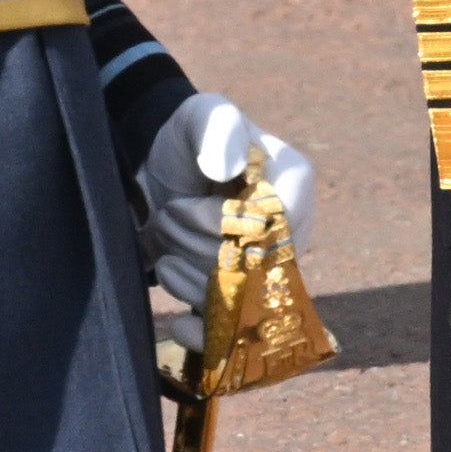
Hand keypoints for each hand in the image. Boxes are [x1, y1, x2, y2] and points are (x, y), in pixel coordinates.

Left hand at [137, 94, 313, 312]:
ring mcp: (266, 270)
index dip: (228, 224)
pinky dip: (204, 334)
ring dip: (192, 284)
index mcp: (293, 183)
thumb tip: (230, 166)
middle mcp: (290, 232)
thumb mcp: (201, 118)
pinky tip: (180, 325)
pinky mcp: (240, 299)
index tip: (184, 206)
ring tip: (164, 253)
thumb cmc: (188, 139)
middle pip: (256, 266)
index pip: (278, 222)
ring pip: (241, 301)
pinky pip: (233, 332)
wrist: (157, 174)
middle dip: (201, 250)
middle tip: (167, 220)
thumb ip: (218, 128)